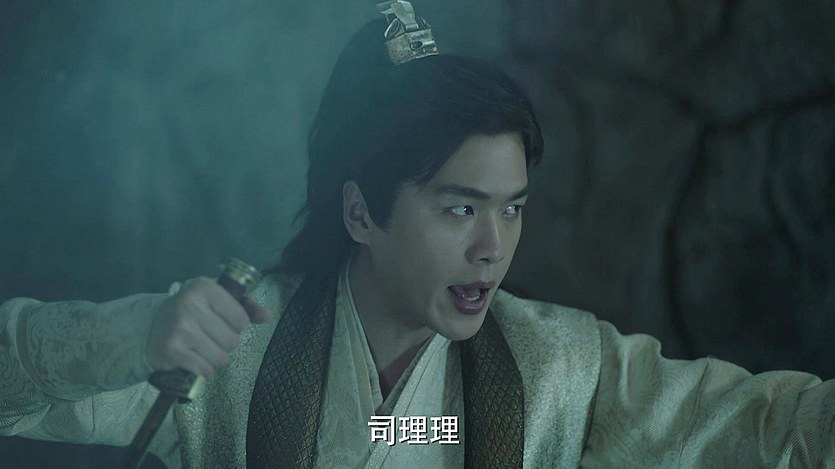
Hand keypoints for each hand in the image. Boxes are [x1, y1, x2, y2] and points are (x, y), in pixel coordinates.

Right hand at [145, 277, 270, 378]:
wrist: (151, 329)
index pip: (242, 319)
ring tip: (200, 350)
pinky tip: (193, 361)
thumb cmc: (192, 314)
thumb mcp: (216, 302)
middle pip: (232, 341)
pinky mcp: (171, 349)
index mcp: (204, 287)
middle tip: (207, 339)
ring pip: (221, 358)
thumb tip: (267, 316)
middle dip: (224, 345)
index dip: (235, 327)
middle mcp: (190, 304)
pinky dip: (203, 370)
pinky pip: (205, 370)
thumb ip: (244, 307)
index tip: (219, 324)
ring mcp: (180, 327)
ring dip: (214, 360)